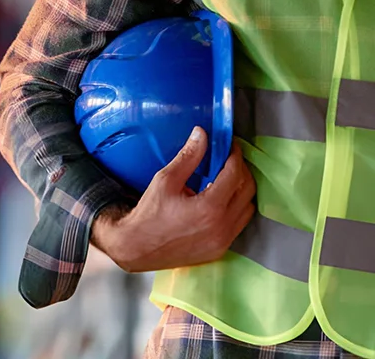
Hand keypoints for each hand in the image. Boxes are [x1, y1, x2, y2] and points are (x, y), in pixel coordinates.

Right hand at [91, 127, 255, 272]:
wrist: (137, 248)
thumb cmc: (148, 214)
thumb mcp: (165, 180)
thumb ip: (188, 157)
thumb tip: (201, 134)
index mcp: (210, 207)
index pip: (234, 174)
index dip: (235, 155)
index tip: (230, 145)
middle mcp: (222, 226)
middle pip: (247, 190)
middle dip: (242, 170)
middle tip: (229, 159)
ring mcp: (223, 241)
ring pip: (247, 208)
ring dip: (241, 190)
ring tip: (226, 179)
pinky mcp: (219, 250)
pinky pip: (238, 224)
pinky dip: (235, 208)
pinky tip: (219, 201)